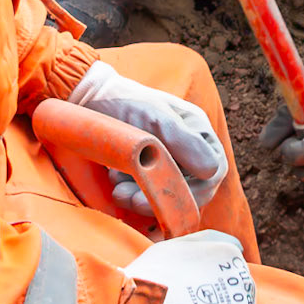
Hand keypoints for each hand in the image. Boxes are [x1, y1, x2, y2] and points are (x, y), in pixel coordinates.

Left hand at [68, 60, 228, 217]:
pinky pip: (151, 198)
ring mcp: (168, 166)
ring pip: (169, 197)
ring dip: (145, 201)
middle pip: (192, 190)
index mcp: (199, 134)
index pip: (213, 172)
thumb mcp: (156, 118)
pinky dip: (135, 199)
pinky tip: (117, 190)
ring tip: (118, 192)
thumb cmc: (126, 103)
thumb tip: (212, 171)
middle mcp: (188, 152)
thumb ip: (184, 142)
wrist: (90, 102)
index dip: (195, 190)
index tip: (166, 195)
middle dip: (164, 199)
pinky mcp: (148, 177)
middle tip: (133, 201)